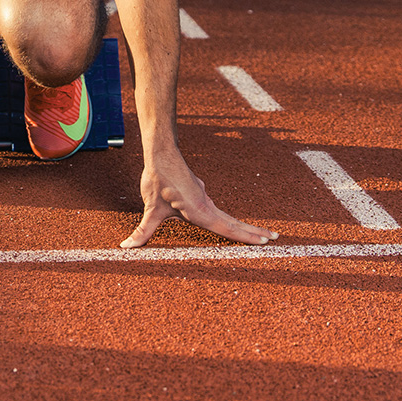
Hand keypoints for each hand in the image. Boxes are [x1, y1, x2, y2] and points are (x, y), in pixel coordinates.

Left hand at [120, 148, 277, 247]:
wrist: (161, 153)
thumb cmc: (158, 179)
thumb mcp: (151, 208)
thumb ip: (142, 231)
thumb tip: (126, 247)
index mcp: (200, 211)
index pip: (227, 228)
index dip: (245, 236)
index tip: (265, 241)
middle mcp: (207, 205)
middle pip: (234, 222)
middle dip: (254, 232)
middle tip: (275, 238)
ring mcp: (205, 198)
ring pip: (228, 215)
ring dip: (244, 226)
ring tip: (261, 234)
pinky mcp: (200, 194)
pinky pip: (218, 210)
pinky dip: (229, 219)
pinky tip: (229, 223)